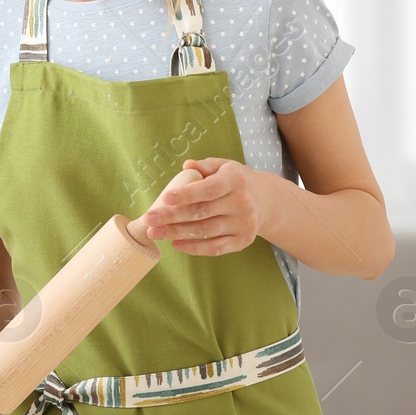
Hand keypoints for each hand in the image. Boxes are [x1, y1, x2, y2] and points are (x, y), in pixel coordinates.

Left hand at [143, 157, 265, 255]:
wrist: (266, 201)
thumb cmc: (236, 181)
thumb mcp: (224, 166)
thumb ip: (205, 166)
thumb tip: (186, 166)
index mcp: (236, 180)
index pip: (209, 189)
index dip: (186, 194)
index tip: (165, 198)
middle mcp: (242, 203)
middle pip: (202, 212)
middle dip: (172, 217)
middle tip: (149, 219)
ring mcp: (243, 224)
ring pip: (205, 231)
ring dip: (176, 233)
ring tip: (155, 233)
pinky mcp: (243, 241)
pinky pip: (215, 248)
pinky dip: (193, 248)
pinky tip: (175, 243)